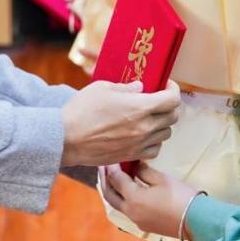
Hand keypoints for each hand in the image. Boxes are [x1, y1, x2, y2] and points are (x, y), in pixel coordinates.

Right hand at [60, 79, 179, 166]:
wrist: (66, 138)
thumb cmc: (82, 110)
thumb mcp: (103, 88)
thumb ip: (126, 88)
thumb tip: (140, 87)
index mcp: (139, 107)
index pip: (172, 100)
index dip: (173, 89)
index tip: (166, 85)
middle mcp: (144, 127)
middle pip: (173, 117)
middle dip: (169, 105)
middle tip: (159, 99)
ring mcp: (139, 143)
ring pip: (165, 134)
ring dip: (162, 123)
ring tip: (149, 117)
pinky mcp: (131, 155)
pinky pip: (154, 150)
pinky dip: (154, 142)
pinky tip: (143, 134)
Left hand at [100, 163, 200, 238]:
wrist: (196, 221)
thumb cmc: (180, 197)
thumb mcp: (162, 179)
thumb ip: (144, 171)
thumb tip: (135, 167)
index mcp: (133, 198)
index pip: (116, 179)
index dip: (112, 167)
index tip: (110, 157)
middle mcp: (130, 211)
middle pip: (109, 195)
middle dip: (105, 180)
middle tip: (103, 167)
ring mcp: (136, 220)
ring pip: (116, 204)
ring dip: (112, 190)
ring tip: (111, 178)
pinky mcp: (144, 225)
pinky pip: (126, 210)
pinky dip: (122, 198)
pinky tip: (127, 191)